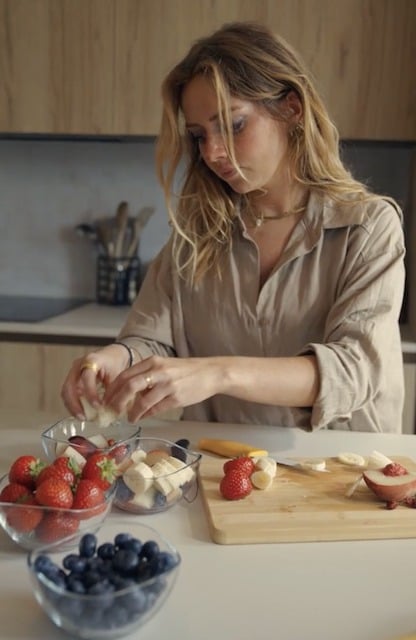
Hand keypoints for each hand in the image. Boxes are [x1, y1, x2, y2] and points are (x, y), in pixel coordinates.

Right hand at [61, 344, 130, 418]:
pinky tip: (81, 412)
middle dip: (75, 404)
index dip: (91, 394)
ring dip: (72, 406)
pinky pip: (69, 393)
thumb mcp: (117, 375)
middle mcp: (79, 365)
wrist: (114, 354)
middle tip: (83, 417)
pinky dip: (73, 404)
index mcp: (92, 360)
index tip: (98, 406)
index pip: (87, 378)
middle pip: (69, 386)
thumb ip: (112, 391)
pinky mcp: (73, 379)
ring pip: (66, 391)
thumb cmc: (116, 362)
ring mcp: (74, 372)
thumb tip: (109, 411)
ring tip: (82, 417)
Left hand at [103, 355, 221, 420]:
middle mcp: (158, 371)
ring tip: (128, 418)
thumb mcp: (164, 367)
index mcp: (153, 362)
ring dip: (131, 412)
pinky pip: (155, 409)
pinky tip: (142, 417)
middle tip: (111, 411)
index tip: (106, 399)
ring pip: (142, 401)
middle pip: (129, 386)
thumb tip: (130, 394)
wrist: (211, 373)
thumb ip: (147, 376)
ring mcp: (168, 385)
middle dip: (116, 401)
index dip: (112, 389)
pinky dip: (146, 415)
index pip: (125, 375)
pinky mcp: (176, 397)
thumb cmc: (186, 371)